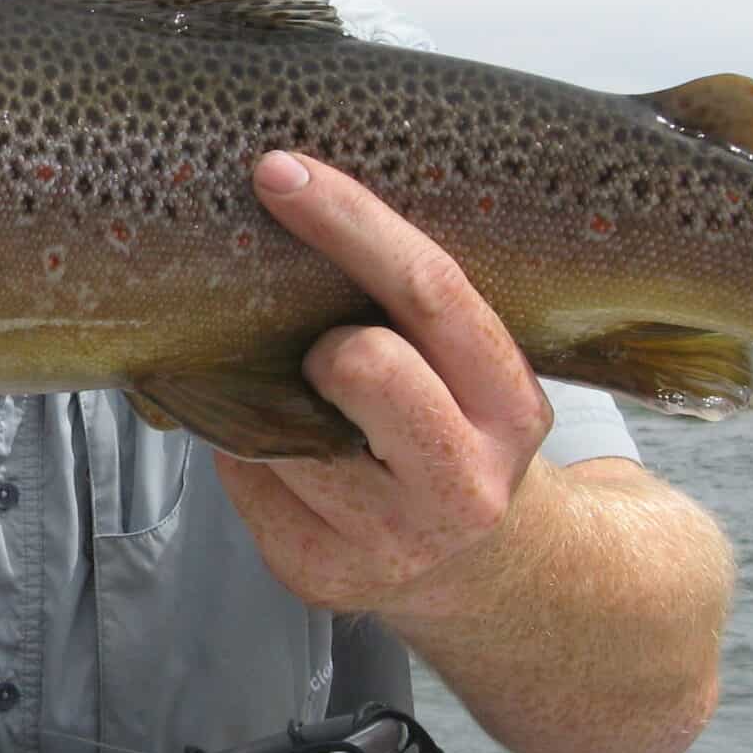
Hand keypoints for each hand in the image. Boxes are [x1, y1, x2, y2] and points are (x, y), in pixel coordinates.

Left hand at [214, 151, 555, 615]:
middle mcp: (462, 481)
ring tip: (309, 414)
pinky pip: (241, 473)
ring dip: (273, 400)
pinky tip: (292, 460)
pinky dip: (248, 453)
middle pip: (360, 364)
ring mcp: (389, 539)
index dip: (348, 222)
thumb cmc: (464, 441)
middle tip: (327, 360)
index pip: (430, 291)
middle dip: (323, 345)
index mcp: (510, 407)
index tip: (280, 173)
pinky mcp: (320, 574)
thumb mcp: (482, 378)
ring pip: (280, 423)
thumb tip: (297, 203)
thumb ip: (421, 315)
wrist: (493, 579)